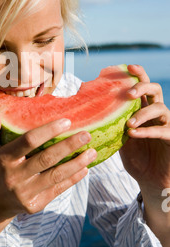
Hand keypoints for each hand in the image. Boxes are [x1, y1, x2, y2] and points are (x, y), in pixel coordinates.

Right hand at [0, 114, 95, 220]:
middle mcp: (14, 176)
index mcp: (3, 159)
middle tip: (87, 134)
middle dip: (69, 146)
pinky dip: (72, 179)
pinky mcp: (35, 205)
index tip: (67, 121)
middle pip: (46, 158)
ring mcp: (25, 192)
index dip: (48, 131)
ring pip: (56, 175)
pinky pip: (57, 189)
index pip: (28, 141)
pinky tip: (85, 169)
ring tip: (92, 152)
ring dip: (76, 163)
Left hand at [119, 64, 169, 246]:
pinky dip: (148, 130)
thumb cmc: (135, 157)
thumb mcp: (118, 137)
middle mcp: (156, 113)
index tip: (128, 66)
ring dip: (143, 113)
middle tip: (130, 93)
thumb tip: (84, 113)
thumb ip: (110, 124)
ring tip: (128, 124)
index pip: (143, 85)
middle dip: (142, 86)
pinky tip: (134, 134)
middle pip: (155, 89)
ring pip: (160, 108)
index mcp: (143, 108)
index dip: (138, 73)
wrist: (151, 180)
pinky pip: (163, 130)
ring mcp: (165, 125)